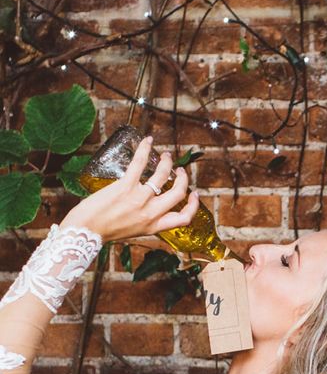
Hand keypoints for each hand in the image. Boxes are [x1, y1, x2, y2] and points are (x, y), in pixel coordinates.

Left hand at [61, 136, 198, 242]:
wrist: (86, 230)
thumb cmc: (105, 231)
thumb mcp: (134, 231)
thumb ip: (146, 220)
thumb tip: (150, 209)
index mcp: (154, 226)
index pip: (184, 218)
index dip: (193, 205)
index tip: (194, 194)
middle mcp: (151, 213)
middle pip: (178, 193)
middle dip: (183, 179)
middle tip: (179, 170)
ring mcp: (139, 199)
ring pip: (162, 175)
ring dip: (167, 162)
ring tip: (165, 156)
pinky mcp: (125, 186)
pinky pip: (140, 163)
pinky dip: (145, 149)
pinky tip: (148, 141)